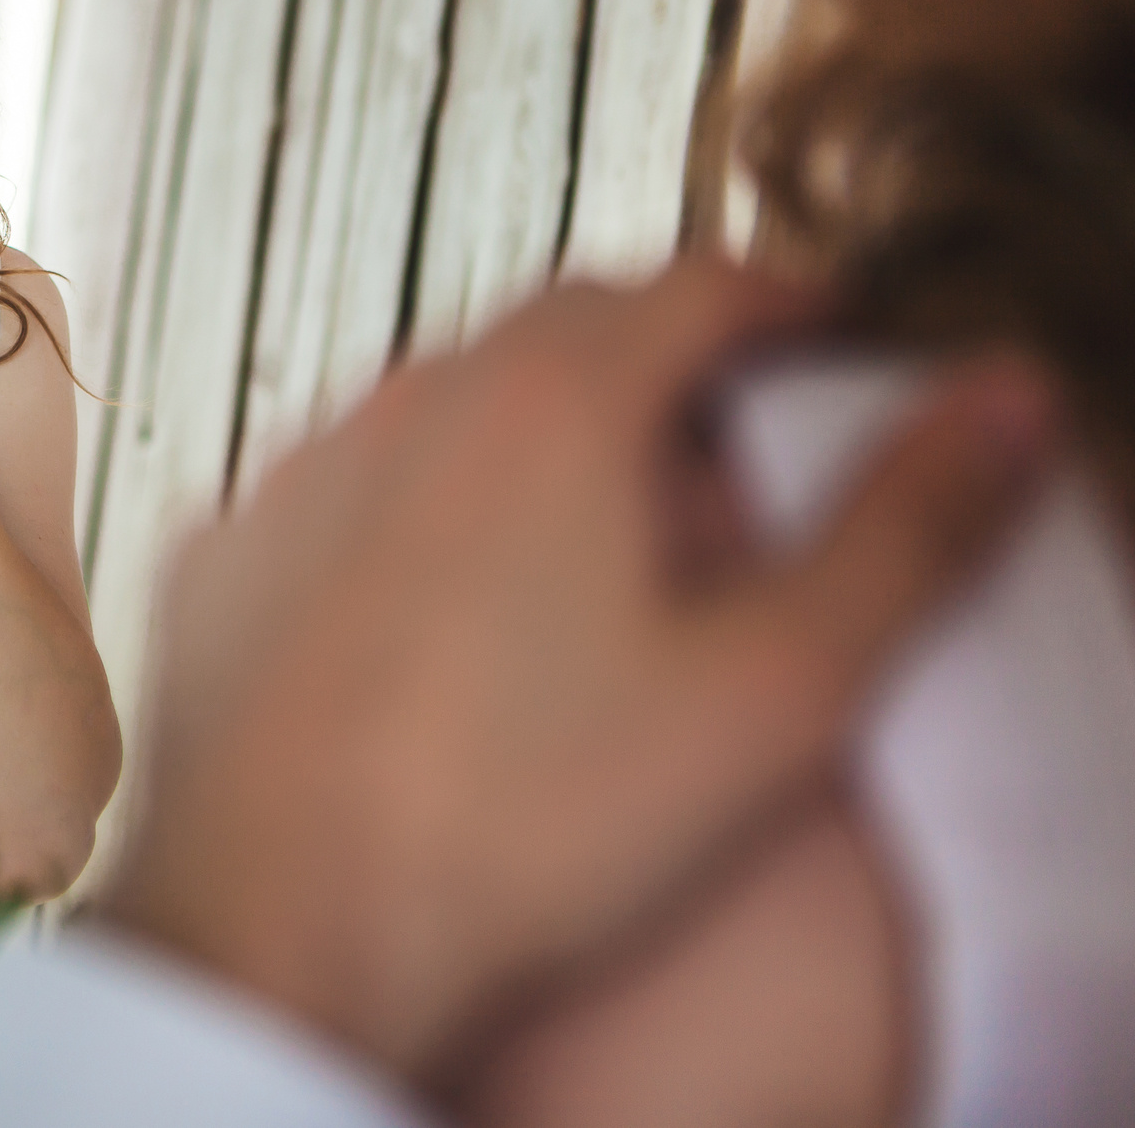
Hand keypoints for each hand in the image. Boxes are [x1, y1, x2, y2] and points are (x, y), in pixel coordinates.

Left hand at [101, 260, 1056, 1087]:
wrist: (287, 927)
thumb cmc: (531, 825)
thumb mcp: (776, 689)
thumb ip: (904, 532)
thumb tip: (998, 400)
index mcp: (557, 407)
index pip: (697, 288)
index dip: (783, 300)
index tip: (827, 329)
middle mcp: (406, 407)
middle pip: (558, 324)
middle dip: (655, 343)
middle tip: (724, 402)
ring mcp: (292, 476)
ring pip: (430, 399)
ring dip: (519, 421)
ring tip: (589, 500)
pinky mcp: (217, 557)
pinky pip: (326, 491)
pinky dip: (397, 508)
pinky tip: (437, 591)